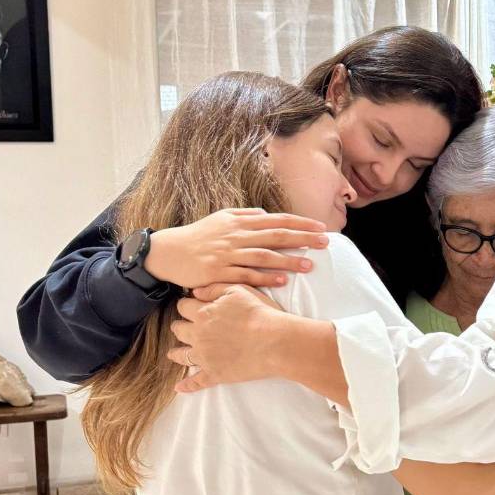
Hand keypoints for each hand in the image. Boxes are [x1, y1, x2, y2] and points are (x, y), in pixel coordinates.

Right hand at [143, 208, 328, 287]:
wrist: (169, 252)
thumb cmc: (198, 235)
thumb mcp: (221, 218)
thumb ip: (245, 215)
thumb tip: (266, 213)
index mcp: (240, 222)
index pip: (277, 220)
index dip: (300, 223)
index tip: (320, 227)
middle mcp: (236, 236)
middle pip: (276, 235)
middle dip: (303, 239)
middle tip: (325, 243)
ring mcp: (228, 255)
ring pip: (264, 256)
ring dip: (289, 261)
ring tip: (309, 265)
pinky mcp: (219, 273)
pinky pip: (247, 276)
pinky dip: (266, 278)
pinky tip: (282, 281)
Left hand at [167, 285, 284, 392]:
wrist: (274, 341)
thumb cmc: (259, 313)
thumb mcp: (238, 290)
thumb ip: (214, 289)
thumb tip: (195, 292)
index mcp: (203, 313)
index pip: (183, 306)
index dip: (185, 305)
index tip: (188, 306)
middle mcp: (199, 335)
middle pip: (179, 329)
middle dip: (179, 326)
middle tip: (182, 326)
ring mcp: (205, 356)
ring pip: (182, 355)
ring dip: (176, 353)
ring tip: (173, 353)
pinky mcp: (215, 374)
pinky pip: (196, 381)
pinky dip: (187, 385)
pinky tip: (179, 387)